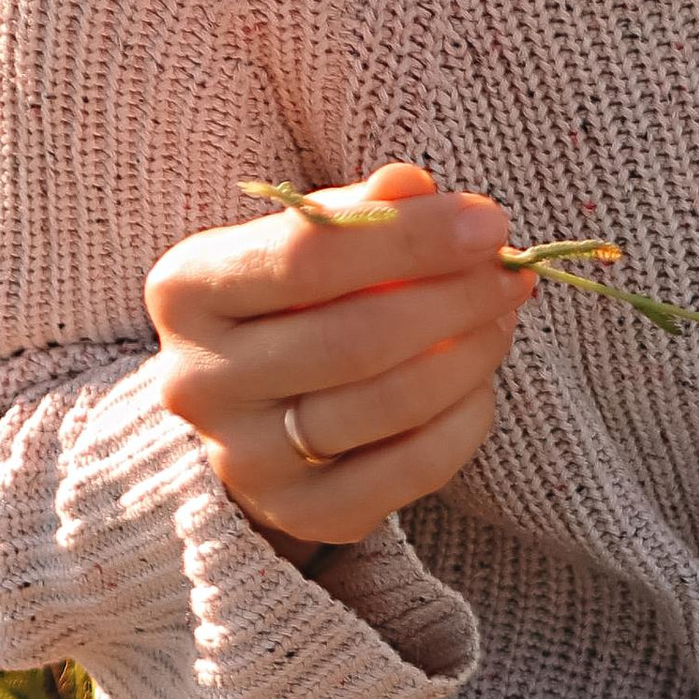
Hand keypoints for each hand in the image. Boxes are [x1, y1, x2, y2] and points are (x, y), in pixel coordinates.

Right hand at [147, 162, 536, 552]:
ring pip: (389, 404)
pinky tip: (479, 381)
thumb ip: (357, 213)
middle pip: (354, 337)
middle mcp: (199, 380)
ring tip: (502, 316)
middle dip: (454, 298)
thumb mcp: (305, 243)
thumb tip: (412, 186)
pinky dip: (464, 418)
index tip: (487, 222)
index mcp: (186, 292)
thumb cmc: (290, 305)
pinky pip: (413, 466)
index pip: (306, 258)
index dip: (409, 239)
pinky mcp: (304, 513)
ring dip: (469, 354)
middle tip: (512, 274)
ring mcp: (246, 458)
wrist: (254, 413)